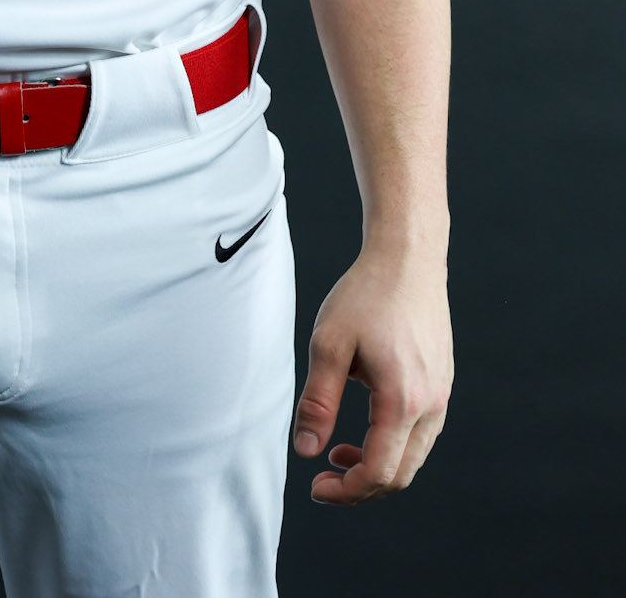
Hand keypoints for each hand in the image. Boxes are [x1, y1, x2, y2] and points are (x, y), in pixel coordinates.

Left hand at [294, 243, 452, 503]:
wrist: (407, 258)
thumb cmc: (366, 294)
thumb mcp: (329, 344)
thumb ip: (317, 401)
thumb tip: (306, 450)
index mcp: (402, 401)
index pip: (379, 472)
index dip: (346, 491)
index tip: (316, 487)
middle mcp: (431, 405)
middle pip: (400, 474)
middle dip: (361, 486)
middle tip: (325, 477)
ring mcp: (442, 394)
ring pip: (414, 456)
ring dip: (378, 464)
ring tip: (341, 449)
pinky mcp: (443, 382)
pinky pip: (422, 432)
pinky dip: (394, 443)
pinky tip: (367, 421)